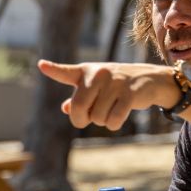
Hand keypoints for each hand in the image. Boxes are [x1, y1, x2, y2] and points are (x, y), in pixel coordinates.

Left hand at [38, 59, 178, 130]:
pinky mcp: (129, 93)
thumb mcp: (96, 88)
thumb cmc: (116, 86)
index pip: (66, 72)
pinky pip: (113, 120)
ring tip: (111, 109)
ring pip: (97, 117)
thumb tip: (66, 108)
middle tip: (88, 119)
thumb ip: (80, 98)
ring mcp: (114, 83)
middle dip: (81, 120)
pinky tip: (118, 117)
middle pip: (79, 108)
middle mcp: (97, 74)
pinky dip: (113, 124)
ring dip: (102, 121)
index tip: (41, 65)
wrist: (149, 79)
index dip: (53, 70)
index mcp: (85, 72)